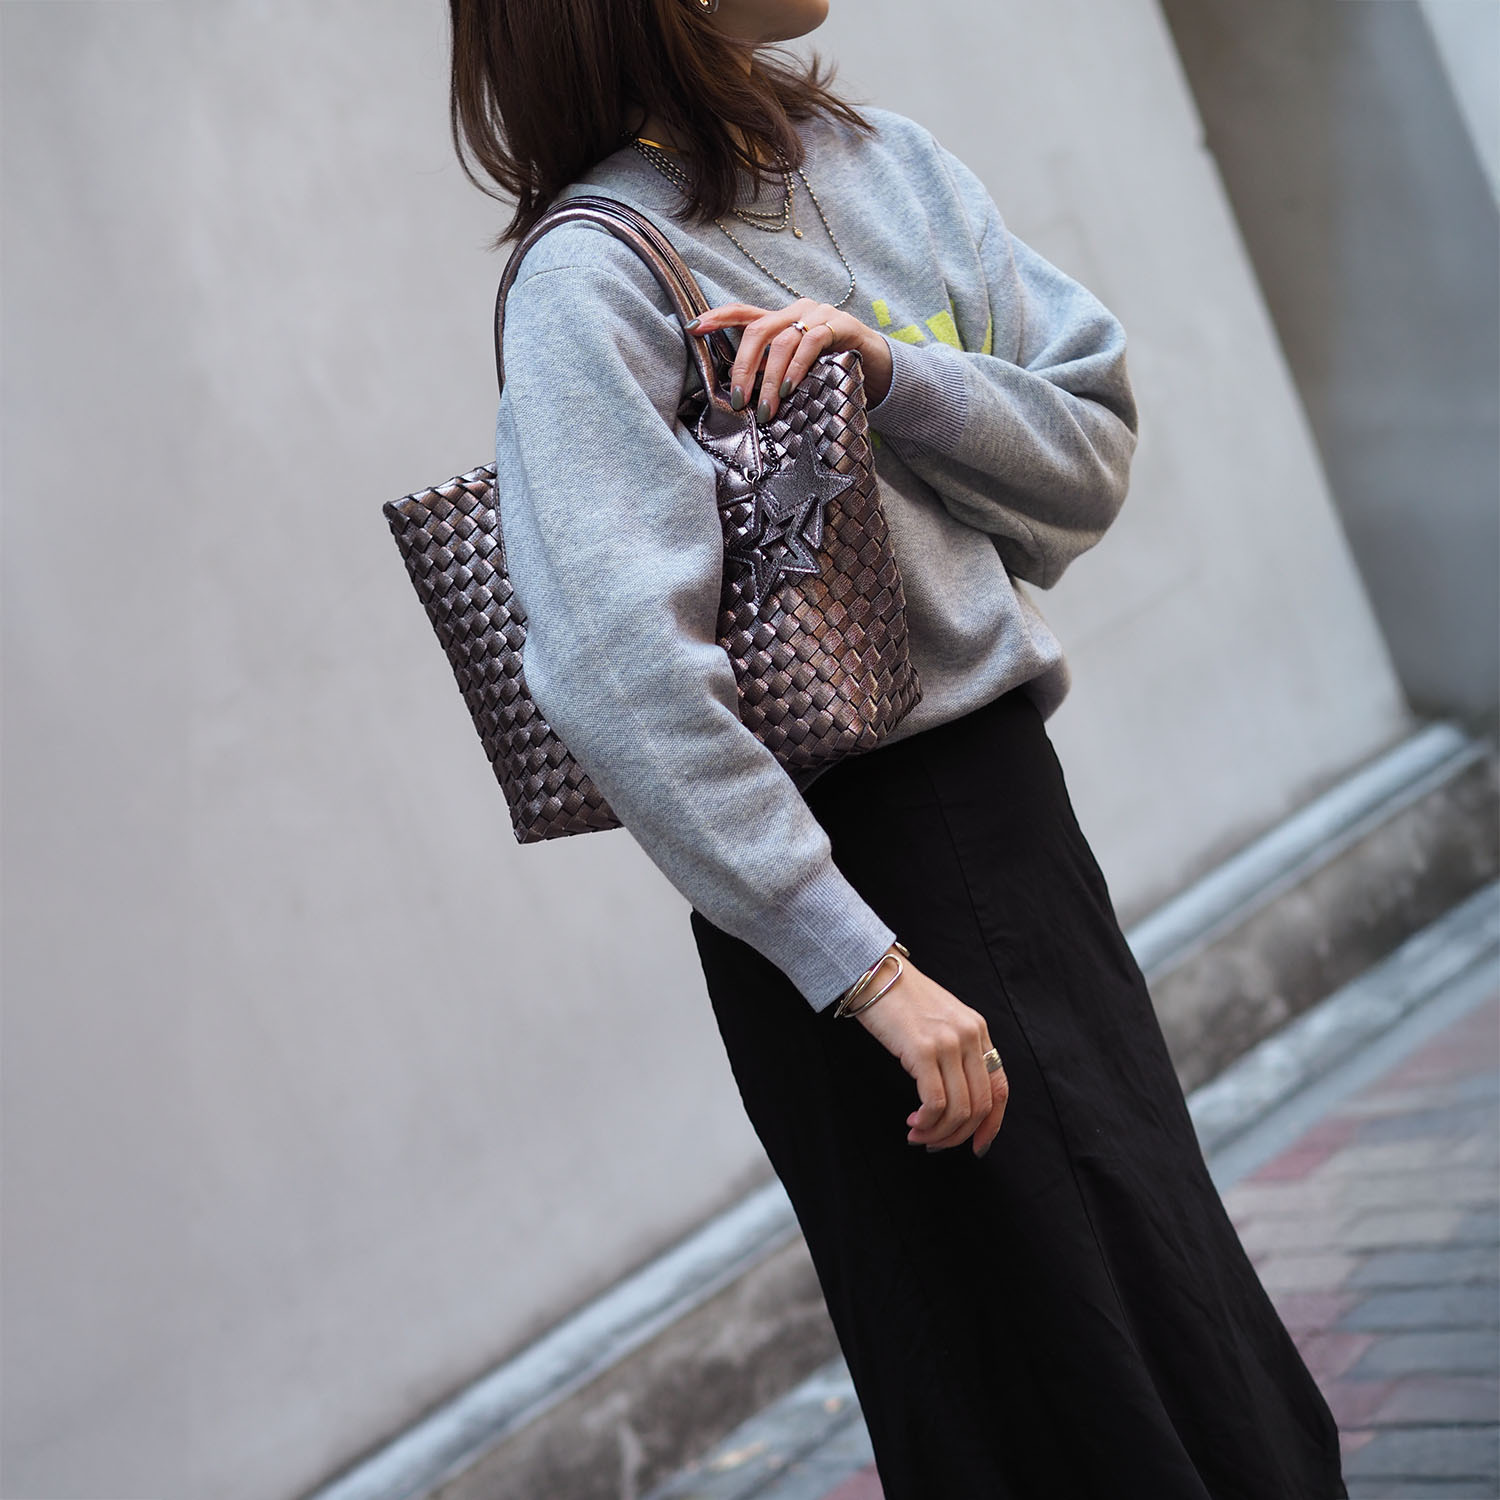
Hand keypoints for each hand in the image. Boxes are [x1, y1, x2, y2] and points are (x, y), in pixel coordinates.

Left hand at [684, 299, 894, 420]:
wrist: (878, 364)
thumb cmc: (832, 369)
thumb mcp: (797, 370)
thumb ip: (772, 372)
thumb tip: (742, 396)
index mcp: (781, 319)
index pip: (743, 313)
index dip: (717, 318)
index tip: (692, 328)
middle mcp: (796, 311)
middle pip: (757, 331)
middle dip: (743, 368)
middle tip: (739, 400)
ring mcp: (818, 315)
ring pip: (782, 342)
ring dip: (770, 380)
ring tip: (765, 408)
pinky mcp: (839, 325)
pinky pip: (811, 343)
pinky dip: (796, 368)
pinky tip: (790, 388)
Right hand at [846, 949, 1008, 1157]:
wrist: (873, 971)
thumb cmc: (900, 999)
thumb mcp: (941, 1020)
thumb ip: (955, 1050)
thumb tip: (955, 1099)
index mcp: (978, 1030)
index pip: (1000, 1088)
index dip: (992, 1124)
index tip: (977, 1145)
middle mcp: (970, 1036)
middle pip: (980, 1105)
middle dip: (958, 1135)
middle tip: (934, 1143)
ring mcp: (948, 1042)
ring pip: (959, 1109)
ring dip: (938, 1132)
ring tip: (917, 1133)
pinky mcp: (923, 1049)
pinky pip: (935, 1101)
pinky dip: (926, 1121)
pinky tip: (912, 1121)